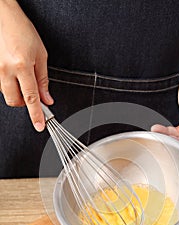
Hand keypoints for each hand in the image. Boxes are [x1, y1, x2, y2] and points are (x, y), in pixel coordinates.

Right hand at [0, 1, 52, 130]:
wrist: (2, 16)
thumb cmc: (21, 30)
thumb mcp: (40, 54)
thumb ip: (43, 80)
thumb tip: (47, 99)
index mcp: (22, 65)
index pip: (31, 98)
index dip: (36, 114)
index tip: (40, 125)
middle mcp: (5, 70)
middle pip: (14, 101)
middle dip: (24, 102)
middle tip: (30, 91)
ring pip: (6, 94)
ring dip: (15, 91)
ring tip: (20, 75)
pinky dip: (7, 84)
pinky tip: (11, 72)